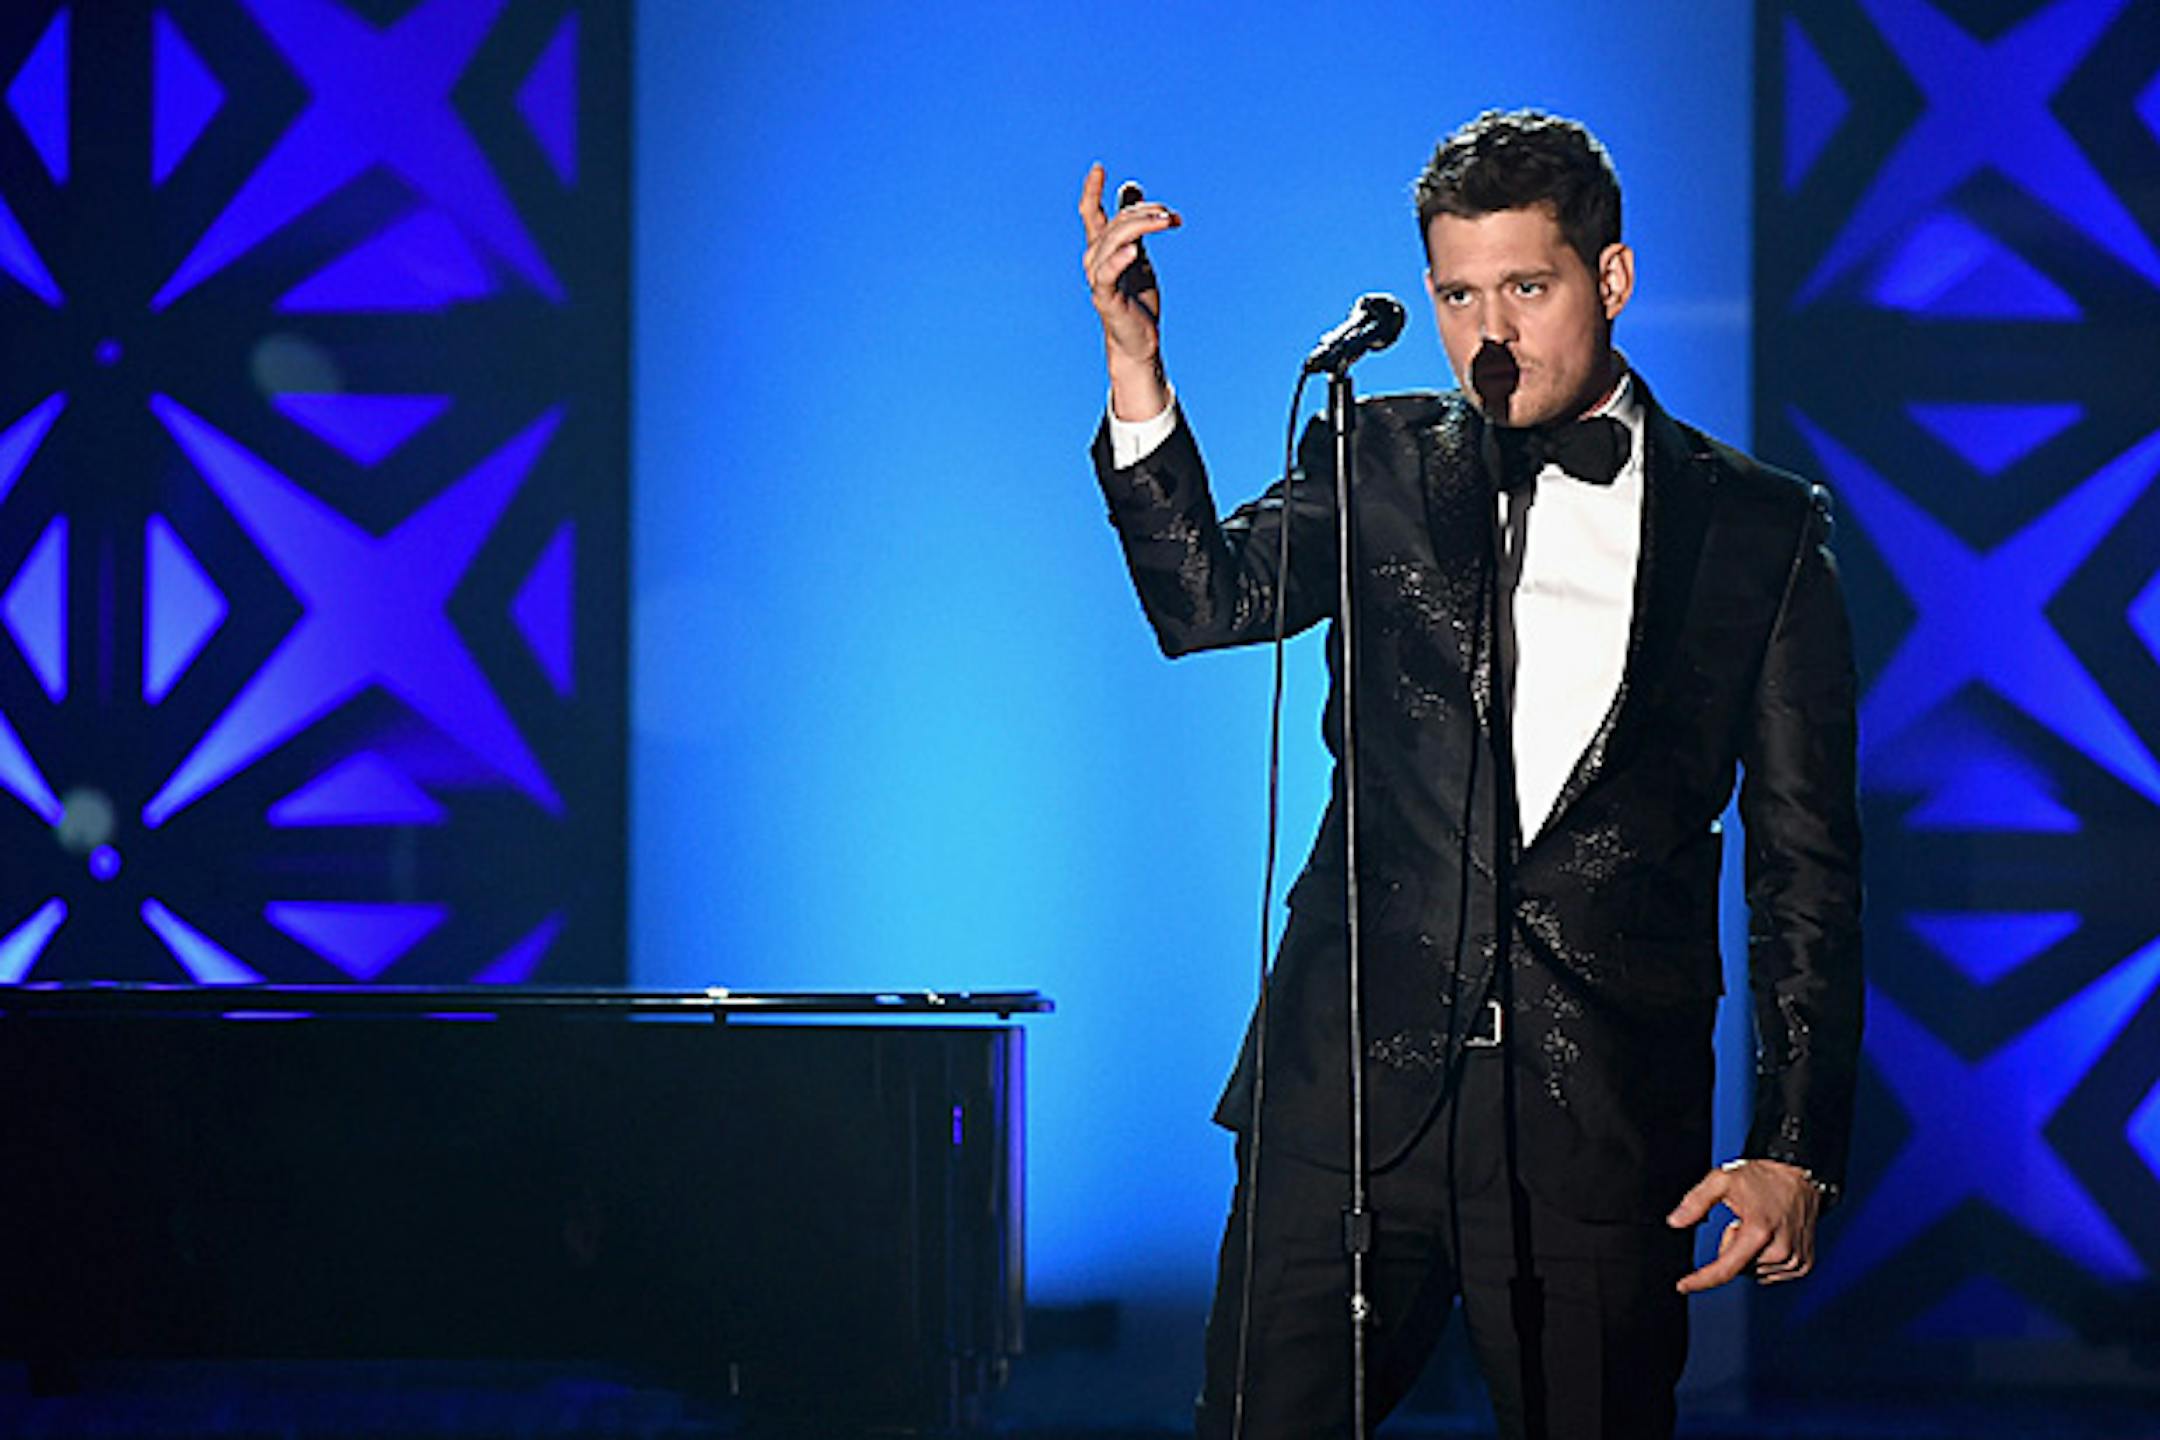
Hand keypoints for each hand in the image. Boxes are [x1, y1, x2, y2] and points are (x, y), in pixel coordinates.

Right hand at [1078, 162, 1178, 418]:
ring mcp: (1098, 278)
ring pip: (1114, 240)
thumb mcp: (1139, 251)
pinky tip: (1134, 250)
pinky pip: (1107, 274)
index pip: (1091, 213)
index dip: (1092, 190)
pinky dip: (1119, 259)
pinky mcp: (1105, 297)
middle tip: (1172, 217)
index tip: (1098, 168)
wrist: (1139, 341)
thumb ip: (1134, 223)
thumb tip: (1132, 189)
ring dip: (1141, 226)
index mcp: (1101, 248)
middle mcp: (1094, 259)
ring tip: (1165, 221)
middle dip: (1145, 213)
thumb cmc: (1137, 297)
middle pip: (1116, 222)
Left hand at [1666, 1158, 1822, 1293]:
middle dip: (1732, 1247)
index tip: (1683, 1286)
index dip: (1701, 1280)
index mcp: (1758, 1232)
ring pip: (1753, 1271)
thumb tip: (1675, 1221)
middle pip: (1737, 1267)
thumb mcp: (1722, 1180)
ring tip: (1760, 1226)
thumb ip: (1696, 1202)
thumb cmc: (1763, 1177)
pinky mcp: (1803, 1265)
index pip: (1725, 1268)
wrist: (1800, 1176)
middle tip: (1743, 1222)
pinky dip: (1764, 1259)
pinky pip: (1771, 1274)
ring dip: (1749, 1253)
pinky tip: (1772, 1237)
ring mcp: (1794, 1260)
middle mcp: (1779, 1250)